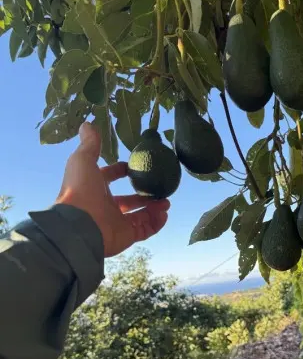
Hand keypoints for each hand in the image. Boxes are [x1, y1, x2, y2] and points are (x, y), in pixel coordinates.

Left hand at [56, 122, 169, 256]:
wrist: (79, 226)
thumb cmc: (81, 190)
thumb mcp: (83, 161)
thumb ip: (90, 144)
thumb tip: (87, 123)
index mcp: (95, 187)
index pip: (110, 177)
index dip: (120, 171)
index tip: (134, 167)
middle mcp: (106, 205)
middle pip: (129, 199)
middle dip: (144, 194)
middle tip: (160, 188)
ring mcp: (117, 222)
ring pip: (140, 215)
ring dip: (155, 208)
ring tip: (167, 202)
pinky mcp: (126, 236)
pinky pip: (145, 230)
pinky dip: (156, 223)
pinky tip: (164, 214)